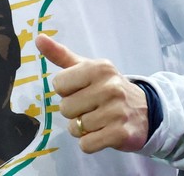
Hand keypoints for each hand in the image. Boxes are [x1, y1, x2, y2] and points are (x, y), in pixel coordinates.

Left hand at [35, 34, 149, 153]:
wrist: (145, 111)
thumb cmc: (108, 88)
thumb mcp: (87, 68)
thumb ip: (61, 54)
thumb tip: (38, 38)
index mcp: (99, 68)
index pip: (59, 84)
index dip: (67, 91)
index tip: (83, 90)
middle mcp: (110, 87)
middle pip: (65, 108)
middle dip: (74, 112)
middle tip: (92, 108)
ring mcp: (116, 111)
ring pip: (75, 128)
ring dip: (82, 129)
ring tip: (98, 120)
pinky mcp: (120, 134)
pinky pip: (86, 144)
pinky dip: (90, 143)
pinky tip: (102, 133)